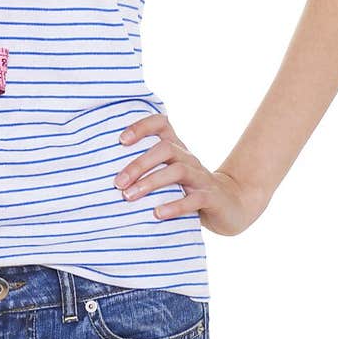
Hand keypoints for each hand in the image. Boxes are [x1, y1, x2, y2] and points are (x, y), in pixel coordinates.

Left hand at [115, 111, 266, 235]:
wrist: (231, 205)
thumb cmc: (189, 190)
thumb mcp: (169, 175)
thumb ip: (146, 171)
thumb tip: (106, 175)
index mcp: (176, 149)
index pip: (161, 124)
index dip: (141, 126)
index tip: (121, 140)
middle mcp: (188, 158)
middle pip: (164, 149)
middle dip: (138, 164)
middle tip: (118, 182)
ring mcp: (201, 177)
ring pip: (177, 171)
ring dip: (150, 183)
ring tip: (130, 197)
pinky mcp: (211, 198)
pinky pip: (194, 198)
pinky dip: (175, 205)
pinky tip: (157, 213)